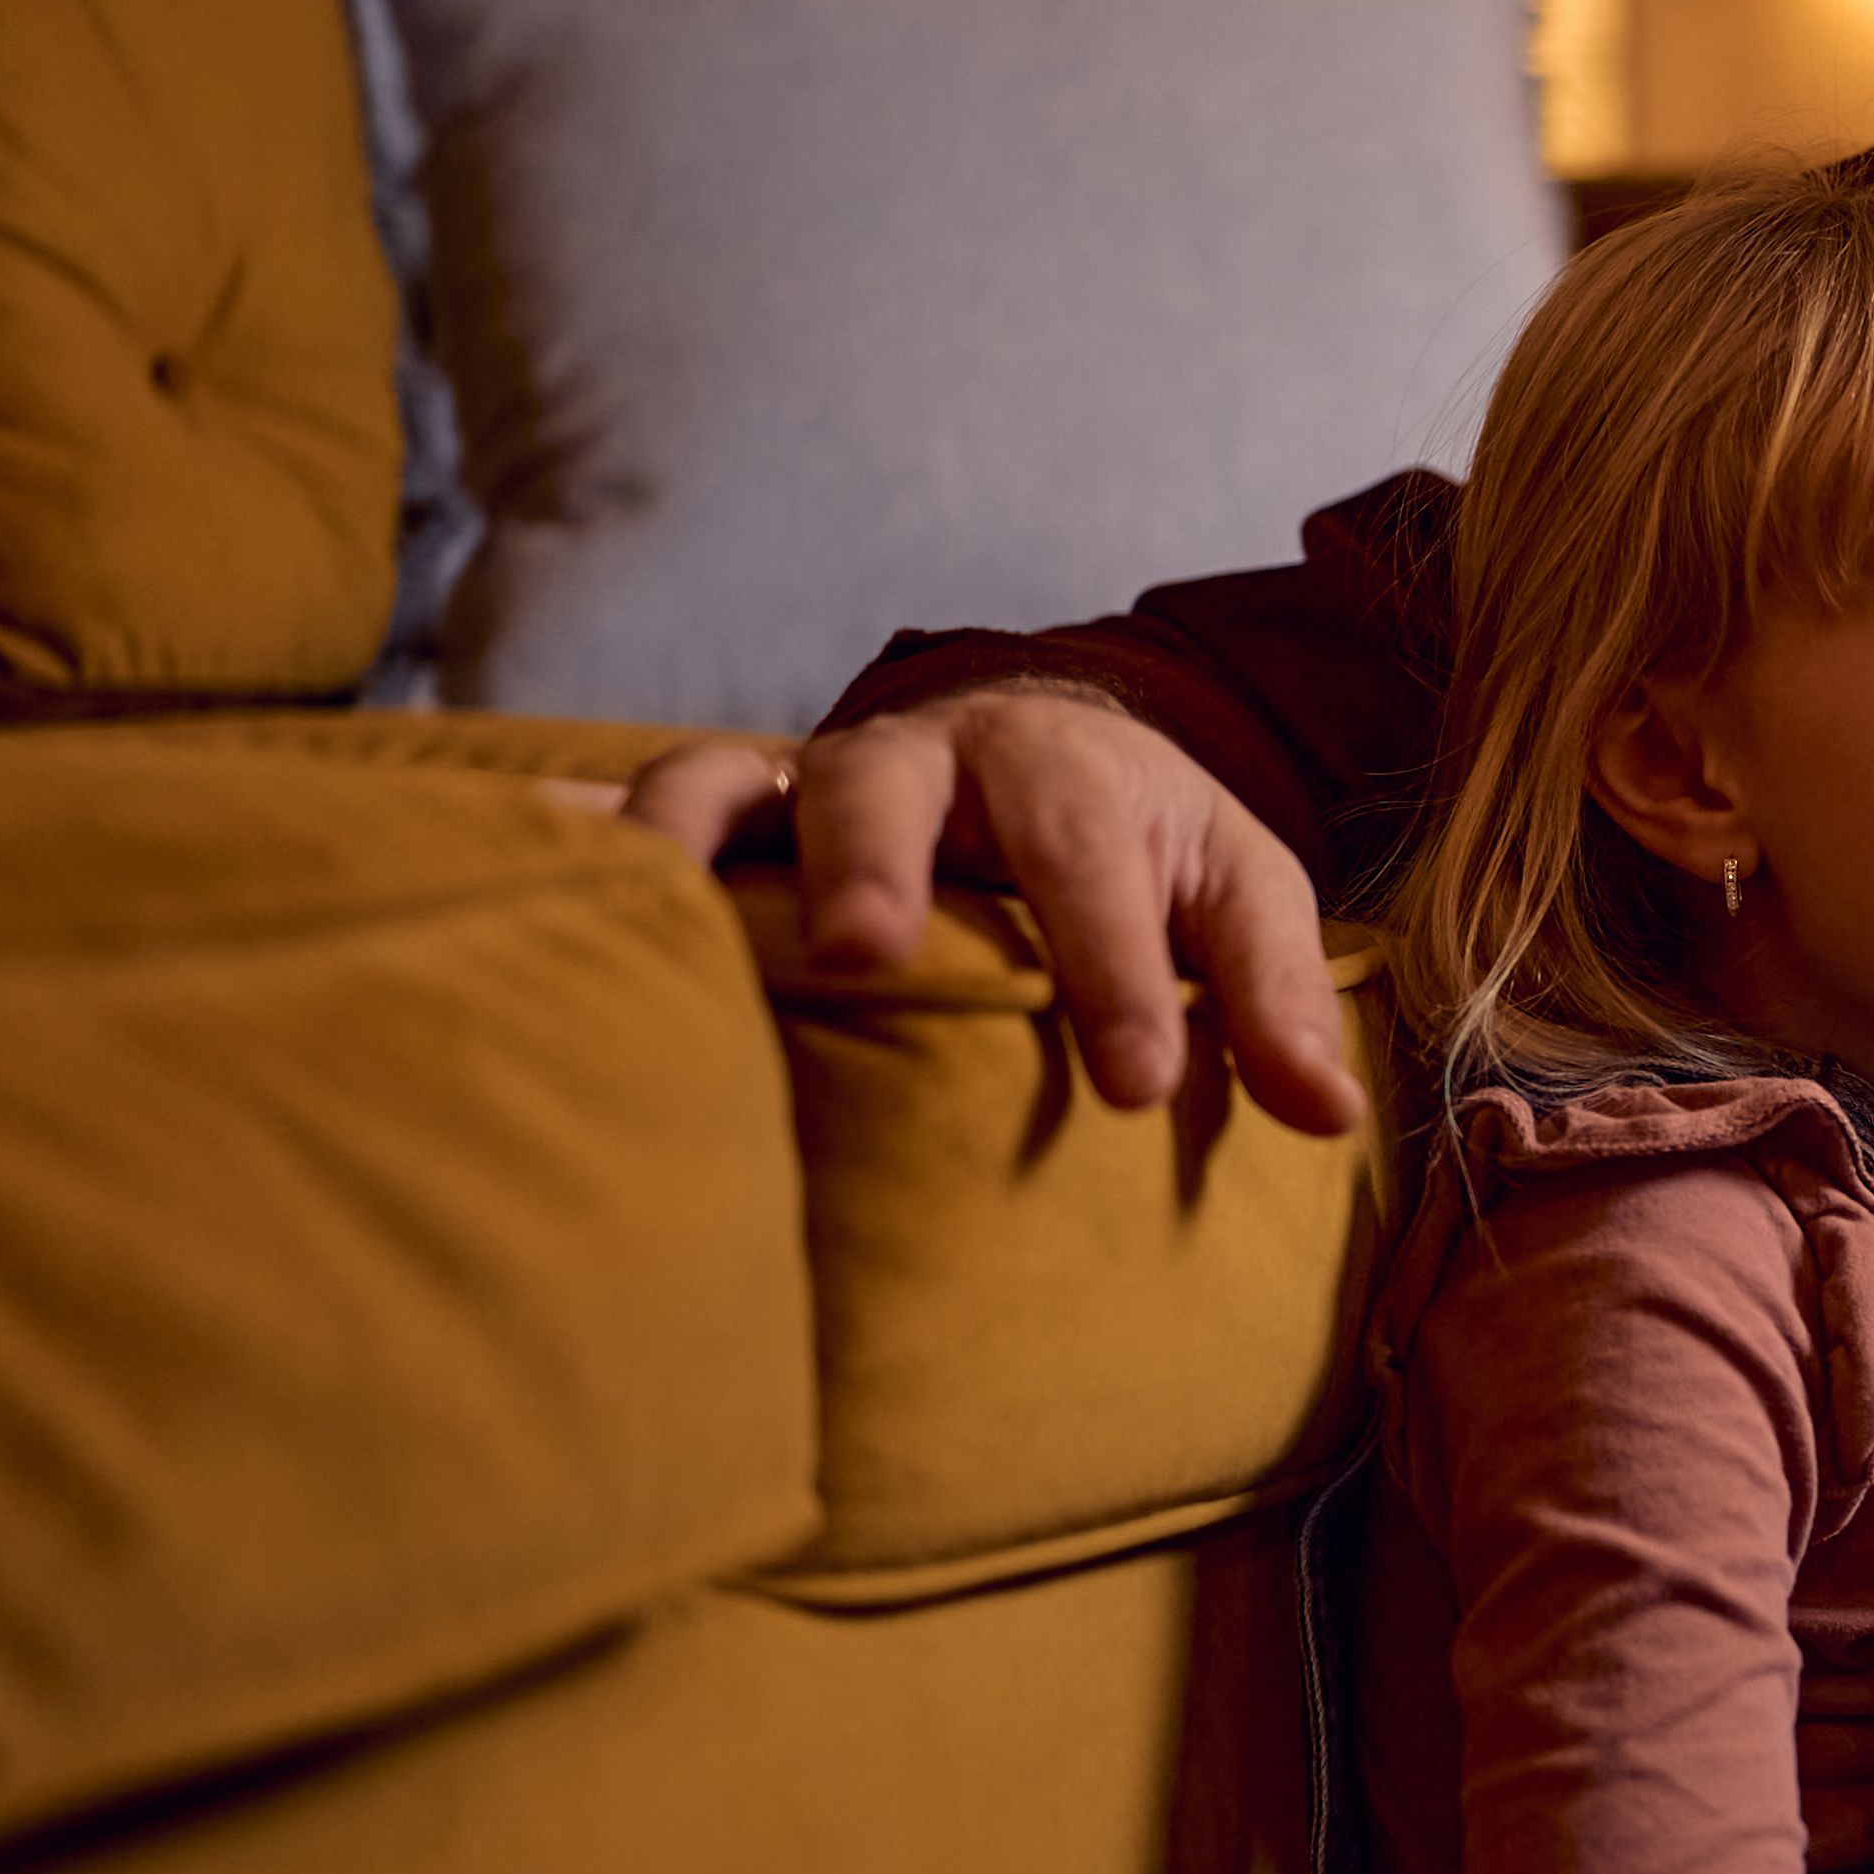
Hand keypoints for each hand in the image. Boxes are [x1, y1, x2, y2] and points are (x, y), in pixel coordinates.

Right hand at [626, 689, 1365, 1131]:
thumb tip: (1334, 1117)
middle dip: (873, 862)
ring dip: (695, 845)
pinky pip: (645, 819)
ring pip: (731, 781)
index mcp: (1068, 767)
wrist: (1055, 757)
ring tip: (662, 923)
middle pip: (885, 783)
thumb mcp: (1238, 898)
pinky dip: (591, 844)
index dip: (1114, 969)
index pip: (1093, 859)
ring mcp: (812, 784)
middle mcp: (927, 759)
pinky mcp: (732, 826)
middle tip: (868, 957)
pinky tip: (540, 895)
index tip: (1135, 1083)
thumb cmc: (1150, 849)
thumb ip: (1276, 998)